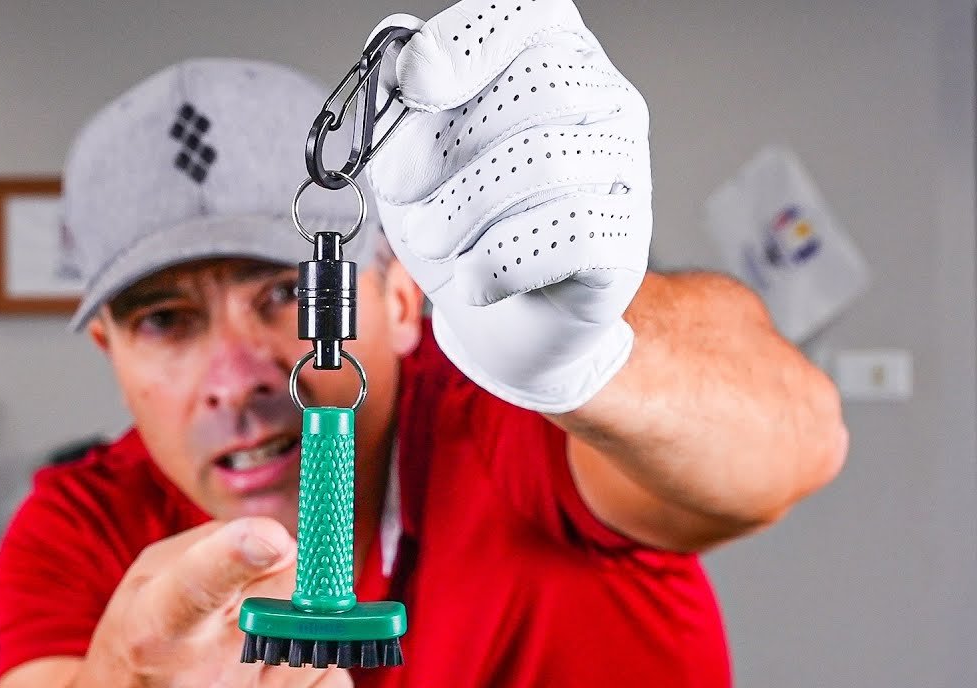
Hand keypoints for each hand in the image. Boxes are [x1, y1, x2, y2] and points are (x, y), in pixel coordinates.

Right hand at [80, 518, 352, 687]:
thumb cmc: (141, 637)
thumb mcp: (150, 578)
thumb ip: (215, 543)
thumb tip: (284, 540)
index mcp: (158, 626)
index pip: (200, 587)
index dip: (239, 555)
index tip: (271, 538)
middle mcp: (202, 674)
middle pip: (289, 591)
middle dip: (288, 569)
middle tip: (263, 578)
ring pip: (322, 634)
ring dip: (304, 620)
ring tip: (264, 629)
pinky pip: (335, 683)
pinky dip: (321, 665)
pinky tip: (283, 665)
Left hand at [367, 0, 651, 413]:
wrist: (501, 319)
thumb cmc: (461, 223)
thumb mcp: (410, 157)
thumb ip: (399, 100)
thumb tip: (396, 52)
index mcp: (550, 56)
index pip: (525, 12)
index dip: (467, 42)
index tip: (415, 87)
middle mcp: (602, 99)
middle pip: (535, 84)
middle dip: (447, 144)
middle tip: (401, 192)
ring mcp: (625, 167)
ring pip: (546, 161)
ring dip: (462, 209)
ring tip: (430, 239)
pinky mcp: (628, 239)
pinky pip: (569, 234)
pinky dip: (501, 261)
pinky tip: (473, 278)